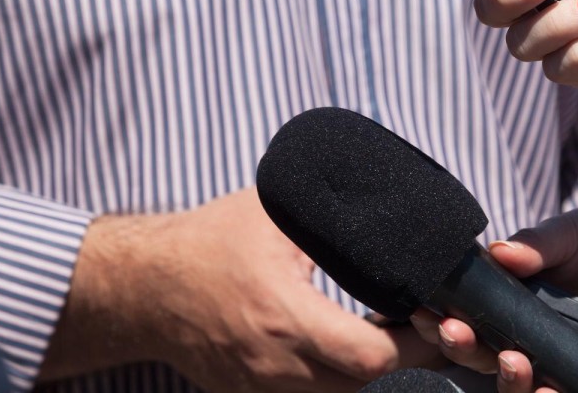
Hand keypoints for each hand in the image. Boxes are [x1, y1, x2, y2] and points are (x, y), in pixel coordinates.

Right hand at [44, 188, 439, 391]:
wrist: (143, 285)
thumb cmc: (212, 239)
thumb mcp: (277, 210)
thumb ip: (334, 212)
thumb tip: (395, 203)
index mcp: (282, 315)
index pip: (367, 355)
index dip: (414, 342)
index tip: (434, 311)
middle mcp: (272, 364)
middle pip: (364, 386)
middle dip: (409, 358)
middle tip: (431, 321)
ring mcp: (260, 388)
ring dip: (378, 370)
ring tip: (400, 330)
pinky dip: (344, 378)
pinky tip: (361, 345)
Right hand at [410, 194, 577, 391]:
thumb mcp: (576, 229)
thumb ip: (539, 242)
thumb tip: (498, 252)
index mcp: (517, 294)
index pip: (470, 313)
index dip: (443, 315)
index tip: (424, 309)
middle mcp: (532, 330)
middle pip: (484, 353)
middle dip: (462, 347)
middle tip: (454, 332)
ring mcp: (562, 355)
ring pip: (519, 383)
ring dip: (506, 379)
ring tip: (512, 360)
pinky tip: (543, 390)